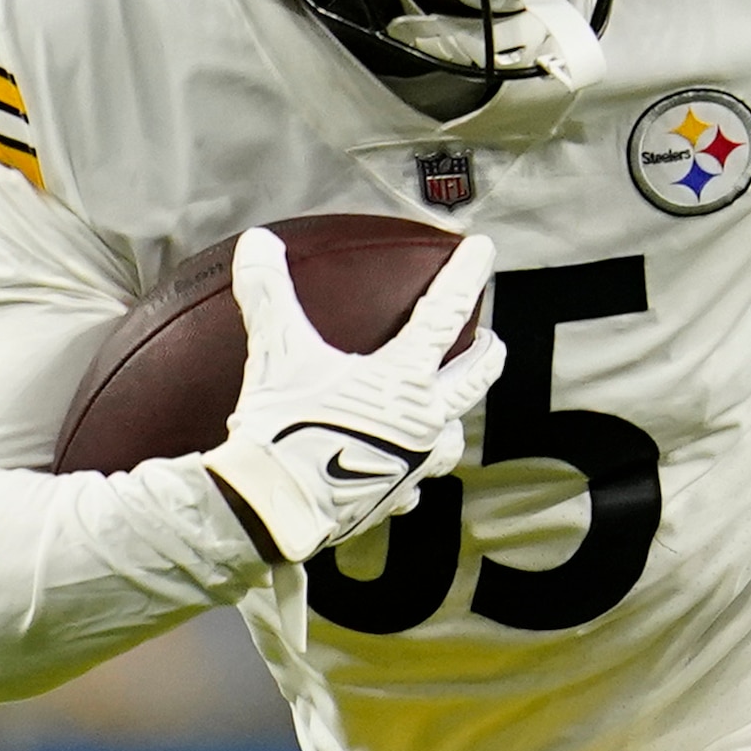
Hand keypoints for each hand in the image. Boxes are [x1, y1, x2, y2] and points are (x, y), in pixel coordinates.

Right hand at [200, 227, 505, 567]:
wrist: (277, 507)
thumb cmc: (283, 428)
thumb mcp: (276, 353)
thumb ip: (269, 293)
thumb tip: (257, 243)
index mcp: (403, 379)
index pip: (444, 313)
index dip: (465, 276)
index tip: (484, 249)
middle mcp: (423, 421)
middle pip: (472, 381)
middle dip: (487, 356)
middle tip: (493, 340)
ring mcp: (413, 465)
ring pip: (452, 439)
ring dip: (454, 419)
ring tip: (448, 411)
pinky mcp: (394, 499)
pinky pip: (414, 484)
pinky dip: (412, 473)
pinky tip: (404, 474)